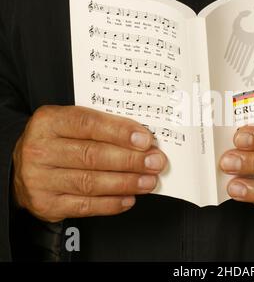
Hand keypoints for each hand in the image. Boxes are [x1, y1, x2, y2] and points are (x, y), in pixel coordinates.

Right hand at [13, 105, 166, 222]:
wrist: (23, 168)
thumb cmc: (57, 142)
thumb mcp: (71, 124)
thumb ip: (102, 127)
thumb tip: (142, 140)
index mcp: (49, 122)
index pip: (88, 124)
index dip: (120, 132)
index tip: (145, 139)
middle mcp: (40, 149)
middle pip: (92, 155)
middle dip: (130, 160)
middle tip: (155, 162)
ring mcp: (40, 179)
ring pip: (91, 182)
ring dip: (126, 183)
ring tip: (148, 181)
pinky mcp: (46, 204)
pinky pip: (85, 206)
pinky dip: (111, 203)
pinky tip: (129, 198)